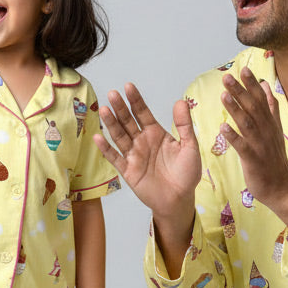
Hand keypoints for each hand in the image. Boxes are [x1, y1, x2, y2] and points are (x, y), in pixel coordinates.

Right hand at [94, 83, 200, 219]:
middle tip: (113, 94)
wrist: (180, 200)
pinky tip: (98, 136)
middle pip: (128, 121)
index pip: (143, 113)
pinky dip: (106, 148)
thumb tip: (180, 101)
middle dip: (120, 108)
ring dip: (111, 123)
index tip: (128, 86)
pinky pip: (114, 158)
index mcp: (156, 134)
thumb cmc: (187, 174)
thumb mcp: (190, 147)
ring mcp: (133, 155)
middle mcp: (142, 142)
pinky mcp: (128, 171)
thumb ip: (184, 125)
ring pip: (119, 136)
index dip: (136, 100)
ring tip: (104, 109)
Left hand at [220, 68, 287, 229]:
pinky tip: (222, 128)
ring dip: (235, 109)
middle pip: (253, 108)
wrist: (282, 188)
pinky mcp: (254, 160)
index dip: (252, 84)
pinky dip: (233, 137)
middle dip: (240, 92)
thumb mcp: (275, 130)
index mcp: (269, 124)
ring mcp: (260, 145)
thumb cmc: (274, 159)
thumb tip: (267, 87)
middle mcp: (266, 131)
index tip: (242, 68)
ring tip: (223, 96)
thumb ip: (271, 109)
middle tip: (227, 77)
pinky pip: (243, 147)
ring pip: (247, 124)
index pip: (261, 99)